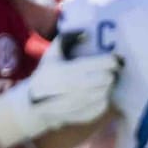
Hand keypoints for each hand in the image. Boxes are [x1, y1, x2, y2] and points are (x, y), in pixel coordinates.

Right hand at [0, 37, 118, 146]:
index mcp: (69, 71)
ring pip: (107, 92)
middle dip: (111, 74)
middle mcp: (77, 88)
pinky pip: (104, 105)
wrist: (34, 105)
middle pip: (107, 79)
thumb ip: (66, 39)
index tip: (114, 59)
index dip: (112, 61)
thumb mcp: (51, 55)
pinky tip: (96, 93)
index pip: (103, 65)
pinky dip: (103, 98)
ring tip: (102, 81)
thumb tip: (86, 32)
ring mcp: (82, 104)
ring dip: (107, 86)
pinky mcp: (86, 115)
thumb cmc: (45, 75)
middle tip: (110, 71)